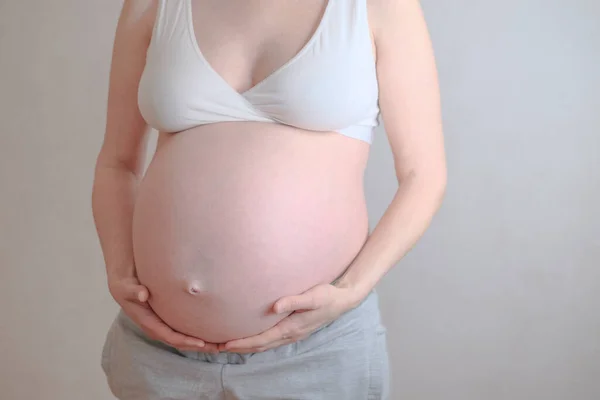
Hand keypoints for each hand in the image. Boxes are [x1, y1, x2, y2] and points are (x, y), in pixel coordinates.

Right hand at [108, 274, 220, 352]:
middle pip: (180, 342)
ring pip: (184, 338)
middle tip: (220, 348)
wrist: (123, 284)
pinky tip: (211, 332)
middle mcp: (156, 327)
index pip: (169, 336)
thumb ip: (133, 291)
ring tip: (221, 344)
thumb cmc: (125, 285)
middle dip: (199, 346)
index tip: (201, 343)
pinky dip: (197, 334)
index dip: (186, 340)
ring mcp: (162, 325)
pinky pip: (183, 330)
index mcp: (148, 322)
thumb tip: (143, 293)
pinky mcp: (168, 320)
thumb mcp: (126, 287)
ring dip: (202, 343)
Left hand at [219, 283, 360, 352]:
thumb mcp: (312, 296)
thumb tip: (274, 306)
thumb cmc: (327, 296)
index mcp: (291, 327)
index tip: (225, 343)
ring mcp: (292, 334)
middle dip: (239, 348)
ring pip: (265, 345)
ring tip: (228, 345)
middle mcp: (290, 334)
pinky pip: (271, 340)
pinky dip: (257, 342)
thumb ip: (293, 301)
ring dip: (247, 346)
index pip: (262, 339)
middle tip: (217, 347)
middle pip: (260, 346)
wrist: (343, 300)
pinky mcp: (293, 330)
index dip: (243, 342)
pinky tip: (250, 337)